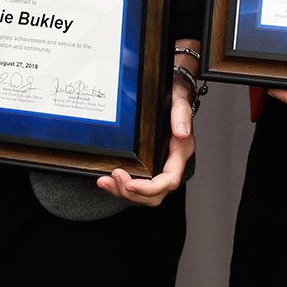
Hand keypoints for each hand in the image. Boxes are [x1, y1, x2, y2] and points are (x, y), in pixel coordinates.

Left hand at [99, 41, 201, 205]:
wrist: (173, 92)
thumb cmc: (176, 96)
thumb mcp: (180, 99)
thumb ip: (181, 115)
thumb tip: (181, 132)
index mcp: (180, 152)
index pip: (169, 180)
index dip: (150, 187)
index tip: (131, 183)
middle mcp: (170, 163)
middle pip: (155, 194)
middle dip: (132, 192)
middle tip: (114, 177)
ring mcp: (159, 166)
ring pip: (143, 194)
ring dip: (123, 192)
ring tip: (105, 182)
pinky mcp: (148, 165)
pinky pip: (135, 185)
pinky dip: (119, 187)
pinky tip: (106, 181)